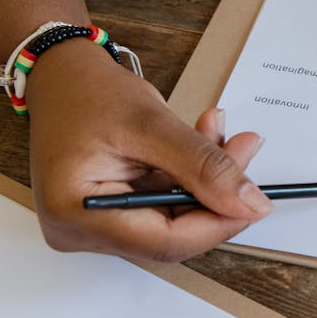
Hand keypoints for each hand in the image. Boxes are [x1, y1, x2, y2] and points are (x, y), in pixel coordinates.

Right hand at [26, 39, 273, 261]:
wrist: (60, 76)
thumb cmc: (86, 92)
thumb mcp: (151, 123)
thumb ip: (203, 166)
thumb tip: (251, 203)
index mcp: (76, 213)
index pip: (165, 242)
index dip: (218, 222)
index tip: (256, 198)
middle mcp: (80, 230)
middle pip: (173, 232)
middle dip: (216, 193)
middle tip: (244, 148)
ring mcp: (95, 224)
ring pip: (174, 217)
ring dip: (205, 178)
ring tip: (219, 131)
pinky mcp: (112, 212)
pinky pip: (165, 204)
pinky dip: (189, 175)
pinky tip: (202, 140)